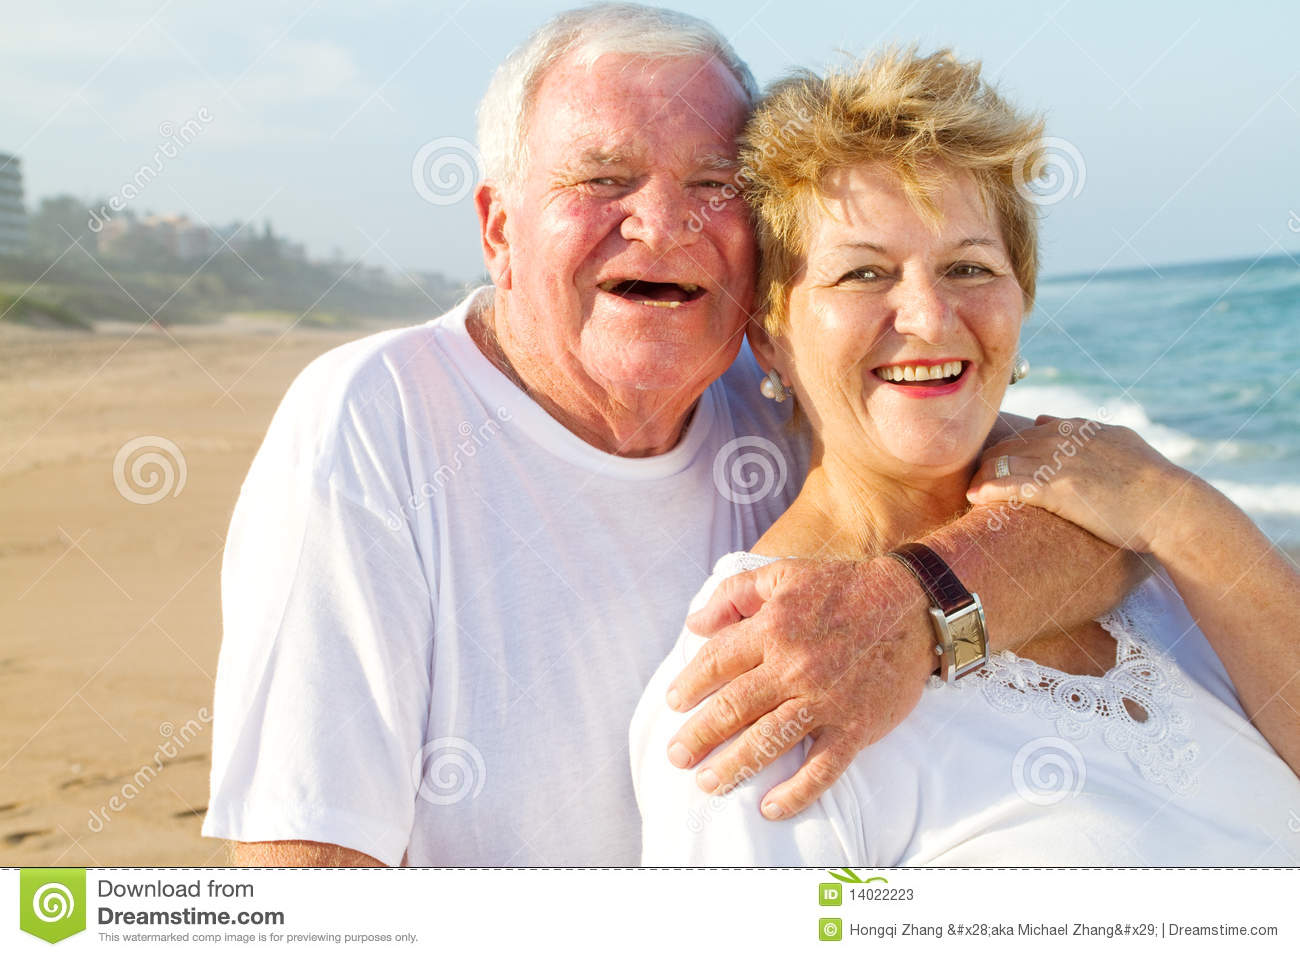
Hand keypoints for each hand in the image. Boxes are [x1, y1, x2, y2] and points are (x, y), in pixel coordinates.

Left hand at [664, 556, 935, 818]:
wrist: (913, 605)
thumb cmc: (844, 587)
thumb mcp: (785, 574)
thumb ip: (735, 594)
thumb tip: (694, 623)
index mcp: (773, 629)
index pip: (717, 662)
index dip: (690, 684)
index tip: (674, 703)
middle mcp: (794, 667)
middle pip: (733, 707)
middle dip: (699, 735)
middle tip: (677, 756)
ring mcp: (825, 700)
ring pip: (768, 741)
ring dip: (733, 766)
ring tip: (708, 782)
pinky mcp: (855, 726)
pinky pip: (822, 768)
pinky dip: (796, 792)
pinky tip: (771, 808)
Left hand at [966, 414, 1191, 554]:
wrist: (1173, 506)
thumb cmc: (1155, 485)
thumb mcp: (1124, 443)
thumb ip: (1091, 432)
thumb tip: (1052, 420)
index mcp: (1083, 429)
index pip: (1033, 431)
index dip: (1013, 448)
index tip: (1000, 461)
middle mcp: (1067, 439)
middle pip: (1012, 444)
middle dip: (991, 461)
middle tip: (977, 479)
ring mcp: (1061, 462)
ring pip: (1005, 461)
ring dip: (984, 476)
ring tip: (971, 490)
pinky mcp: (1058, 488)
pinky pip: (1011, 484)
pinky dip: (989, 489)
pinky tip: (975, 498)